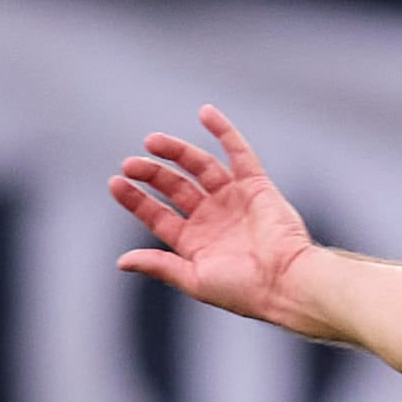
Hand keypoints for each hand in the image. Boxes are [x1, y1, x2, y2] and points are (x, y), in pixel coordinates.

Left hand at [110, 107, 319, 322]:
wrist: (286, 281)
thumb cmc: (243, 289)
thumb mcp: (193, 279)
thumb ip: (159, 266)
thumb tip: (122, 262)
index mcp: (197, 242)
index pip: (158, 214)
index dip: (136, 199)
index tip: (116, 182)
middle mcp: (214, 218)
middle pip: (175, 187)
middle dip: (152, 173)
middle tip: (131, 163)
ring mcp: (235, 200)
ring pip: (200, 167)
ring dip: (176, 152)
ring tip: (151, 142)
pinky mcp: (257, 186)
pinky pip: (240, 153)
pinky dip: (224, 132)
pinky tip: (205, 112)